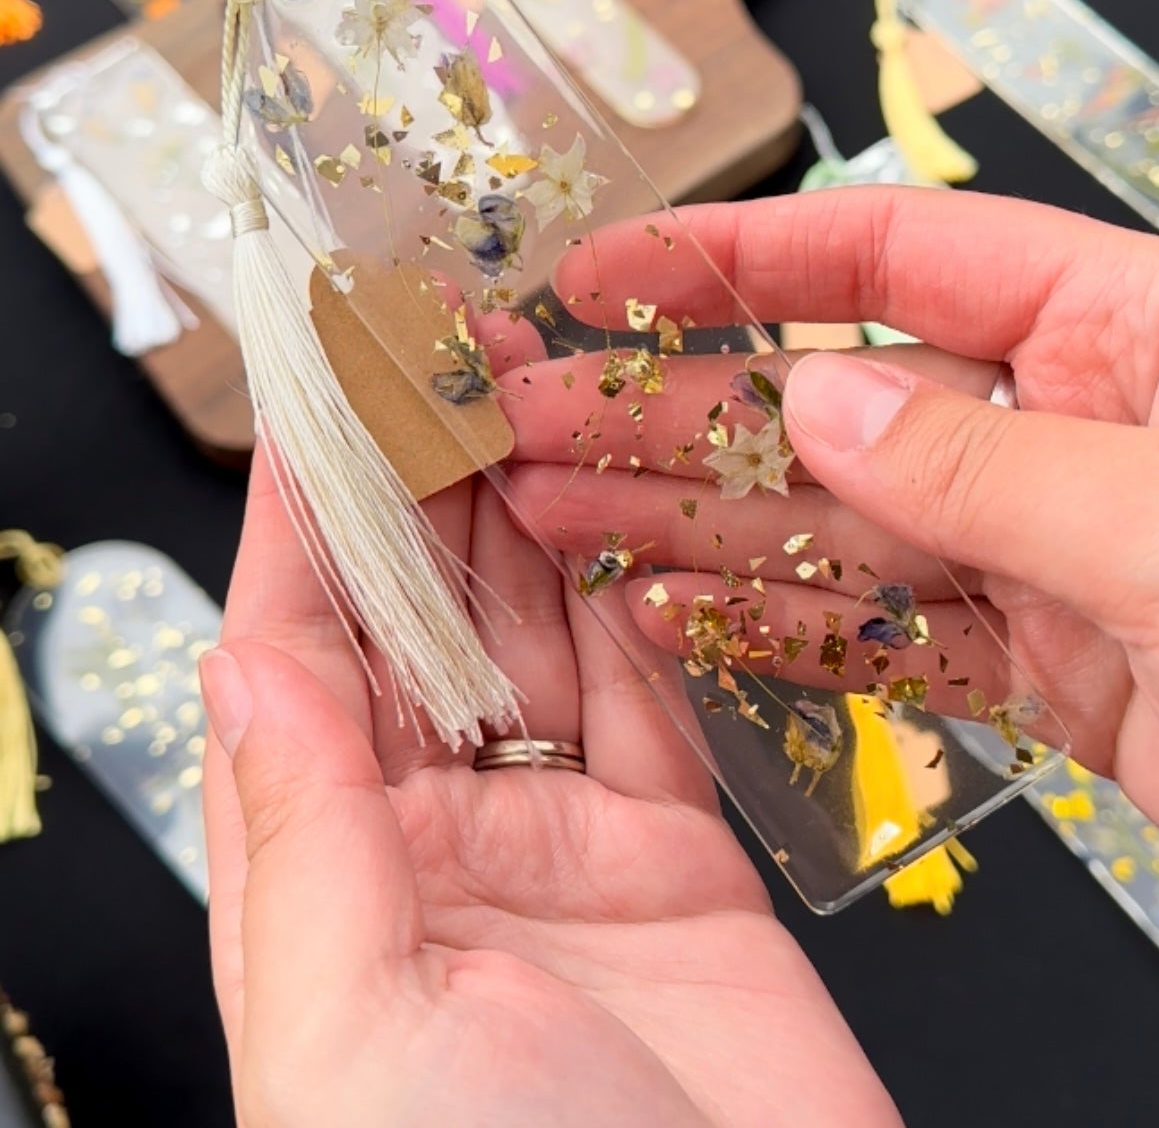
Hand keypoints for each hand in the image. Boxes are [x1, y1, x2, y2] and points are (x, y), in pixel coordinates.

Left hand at [202, 448, 899, 1127]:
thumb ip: (306, 839)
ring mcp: (561, 854)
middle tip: (436, 355)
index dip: (302, 520)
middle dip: (422, 484)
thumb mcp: (352, 1035)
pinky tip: (623, 515)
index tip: (312, 398)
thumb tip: (248, 659)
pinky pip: (650, 700)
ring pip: (532, 641)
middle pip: (417, 625)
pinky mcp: (679, 864)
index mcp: (323, 891)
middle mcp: (433, 856)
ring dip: (526, 516)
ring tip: (527, 393)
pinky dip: (636, 602)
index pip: (294, 660)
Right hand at [514, 188, 1158, 918]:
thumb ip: (977, 468)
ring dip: (697, 524)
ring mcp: (1056, 551)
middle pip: (837, 398)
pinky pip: (886, 639)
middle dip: (679, 405)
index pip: (898, 259)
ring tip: (559, 513)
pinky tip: (677, 621)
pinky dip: (781, 636)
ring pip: (839, 526)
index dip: (742, 257)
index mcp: (1128, 331)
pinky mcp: (1053, 670)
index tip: (616, 265)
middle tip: (536, 411)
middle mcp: (1078, 426)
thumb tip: (817, 407)